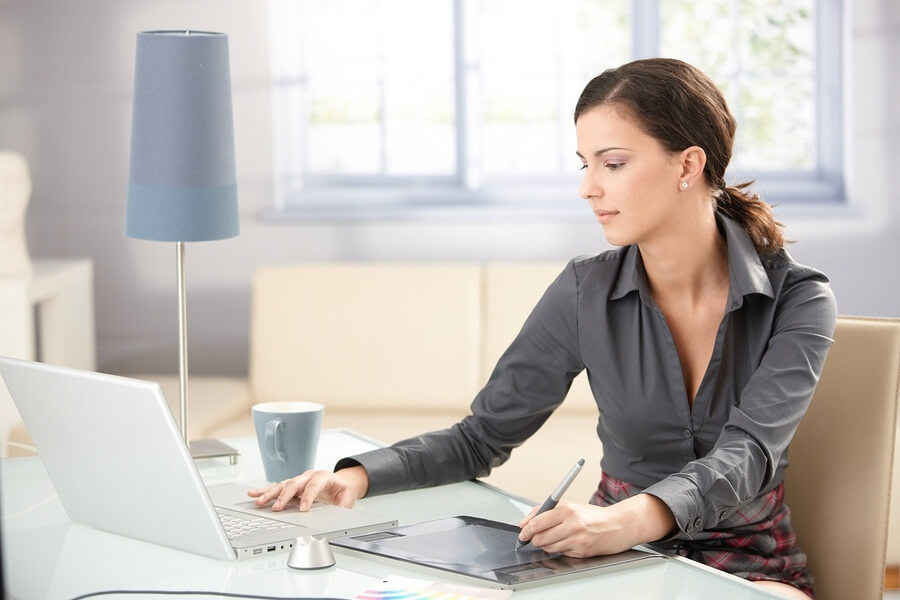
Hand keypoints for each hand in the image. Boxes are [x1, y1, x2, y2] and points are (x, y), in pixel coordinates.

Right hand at [247, 465, 369, 511]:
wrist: (342, 482)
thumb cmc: (343, 490)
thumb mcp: (347, 498)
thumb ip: (343, 506)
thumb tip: (338, 516)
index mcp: (324, 476)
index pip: (314, 485)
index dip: (309, 497)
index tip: (303, 510)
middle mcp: (309, 475)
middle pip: (294, 484)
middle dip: (284, 496)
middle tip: (277, 508)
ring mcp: (299, 479)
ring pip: (282, 485)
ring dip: (270, 494)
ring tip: (259, 501)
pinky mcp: (292, 485)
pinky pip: (277, 487)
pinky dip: (265, 491)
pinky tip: (254, 493)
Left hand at [517, 493, 674, 556]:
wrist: (618, 525)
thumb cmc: (594, 515)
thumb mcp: (571, 506)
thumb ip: (547, 511)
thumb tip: (526, 521)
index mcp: (567, 509)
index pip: (537, 521)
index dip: (526, 529)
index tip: (522, 532)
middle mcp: (572, 524)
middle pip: (540, 537)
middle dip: (534, 539)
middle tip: (534, 537)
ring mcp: (577, 539)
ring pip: (549, 547)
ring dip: (546, 545)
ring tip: (554, 538)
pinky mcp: (582, 552)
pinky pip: (561, 553)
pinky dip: (560, 549)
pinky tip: (568, 542)